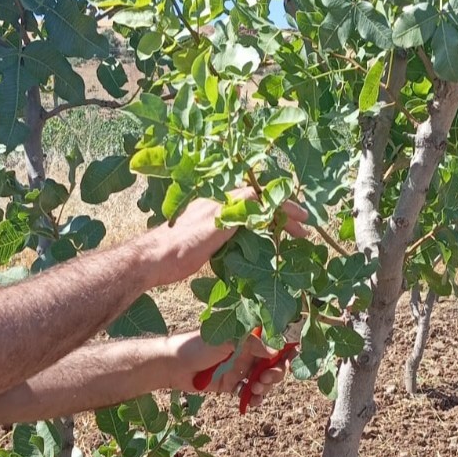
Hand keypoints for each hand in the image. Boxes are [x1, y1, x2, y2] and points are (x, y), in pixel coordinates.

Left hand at [142, 189, 310, 286]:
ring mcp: (216, 218)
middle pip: (259, 204)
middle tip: (302, 232)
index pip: (262, 196)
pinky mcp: (211, 234)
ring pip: (252, 216)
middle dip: (282, 215)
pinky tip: (263, 245)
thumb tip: (265, 198)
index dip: (285, 205)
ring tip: (288, 237)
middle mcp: (221, 204)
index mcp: (223, 199)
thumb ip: (239, 210)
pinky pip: (242, 229)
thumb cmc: (181, 244)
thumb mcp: (214, 225)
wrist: (154, 260)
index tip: (303, 219)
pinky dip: (258, 234)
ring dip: (272, 224)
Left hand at [165, 330, 287, 409]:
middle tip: (265, 378)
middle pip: (274, 363)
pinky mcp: (232, 384)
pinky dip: (256, 398)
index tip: (290, 359)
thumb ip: (252, 343)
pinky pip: (251, 392)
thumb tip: (277, 351)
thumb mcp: (226, 339)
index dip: (286, 350)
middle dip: (276, 372)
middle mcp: (247, 351)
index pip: (274, 340)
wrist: (173, 365)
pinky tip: (253, 401)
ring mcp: (240, 368)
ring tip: (256, 389)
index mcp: (247, 335)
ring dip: (266, 386)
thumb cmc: (197, 345)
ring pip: (264, 379)